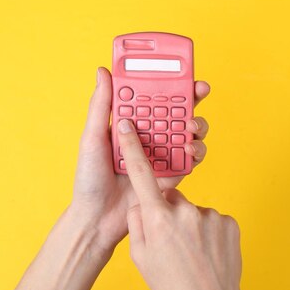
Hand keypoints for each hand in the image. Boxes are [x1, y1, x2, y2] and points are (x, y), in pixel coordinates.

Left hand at [70, 67, 210, 257]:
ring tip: (192, 126)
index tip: (180, 70)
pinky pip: (191, 159)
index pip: (153, 97)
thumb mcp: (92, 138)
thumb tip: (103, 71)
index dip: (168, 82)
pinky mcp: (173, 174)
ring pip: (188, 132)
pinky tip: (191, 149)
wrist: (98, 219)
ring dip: (196, 124)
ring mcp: (162, 154)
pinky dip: (196, 151)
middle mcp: (149, 136)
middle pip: (177, 111)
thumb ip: (101, 105)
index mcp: (130, 123)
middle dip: (192, 98)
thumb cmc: (90, 179)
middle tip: (199, 90)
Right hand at [118, 119, 282, 289]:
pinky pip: (212, 220)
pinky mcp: (229, 222)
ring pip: (192, 212)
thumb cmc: (172, 287)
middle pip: (171, 199)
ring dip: (189, 226)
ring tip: (192, 255)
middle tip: (171, 243)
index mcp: (159, 219)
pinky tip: (207, 254)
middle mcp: (186, 211)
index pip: (142, 175)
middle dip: (168, 213)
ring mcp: (211, 216)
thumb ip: (138, 223)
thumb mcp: (141, 258)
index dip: (133, 148)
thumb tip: (142, 203)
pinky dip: (208, 232)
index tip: (126, 125)